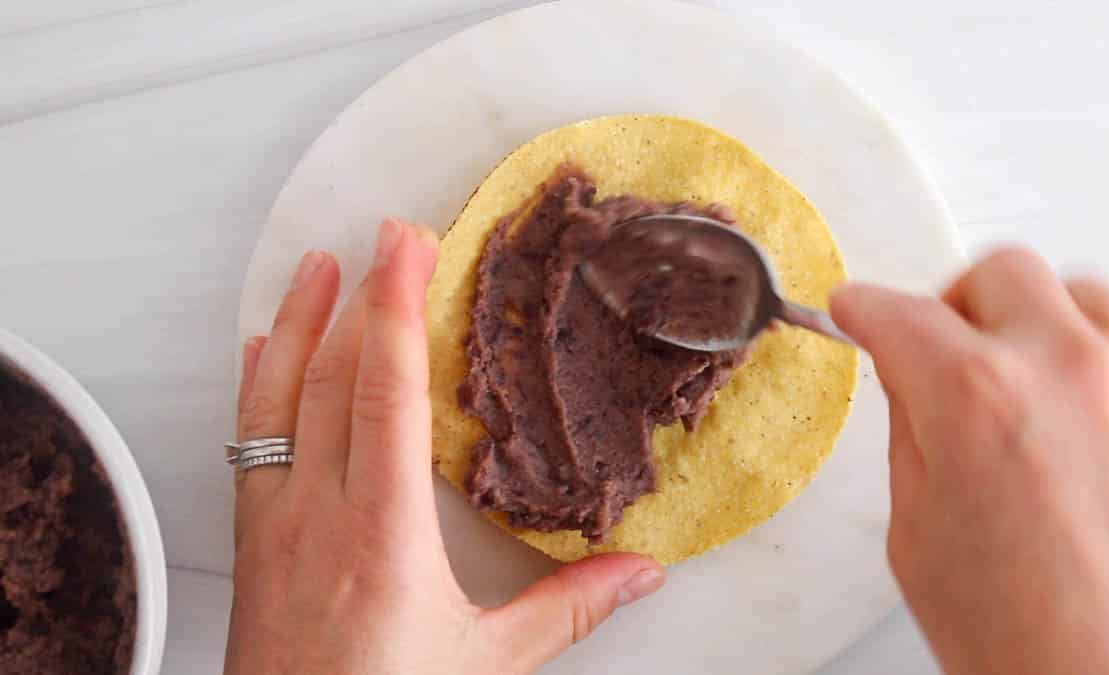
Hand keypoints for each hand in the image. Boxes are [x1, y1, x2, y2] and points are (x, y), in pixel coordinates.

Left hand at [224, 220, 664, 674]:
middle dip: (360, 297)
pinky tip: (261, 355)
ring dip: (297, 325)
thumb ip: (567, 609)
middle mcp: (318, 513)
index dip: (396, 309)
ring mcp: (275, 524)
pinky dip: (257, 386)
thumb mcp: (488, 663)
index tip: (406, 245)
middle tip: (387, 236)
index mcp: (384, 533)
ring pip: (276, 400)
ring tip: (316, 266)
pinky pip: (249, 442)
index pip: (387, 393)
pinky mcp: (253, 542)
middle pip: (333, 378)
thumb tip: (641, 572)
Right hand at [832, 248, 1108, 674]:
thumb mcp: (917, 533)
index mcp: (970, 398)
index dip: (866, 310)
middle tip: (956, 353)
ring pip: (1090, 295)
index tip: (861, 311)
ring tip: (1047, 390)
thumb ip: (912, 431)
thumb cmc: (1021, 641)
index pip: (898, 313)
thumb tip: (912, 375)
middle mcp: (1065, 369)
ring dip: (1052, 330)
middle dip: (963, 308)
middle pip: (1001, 272)